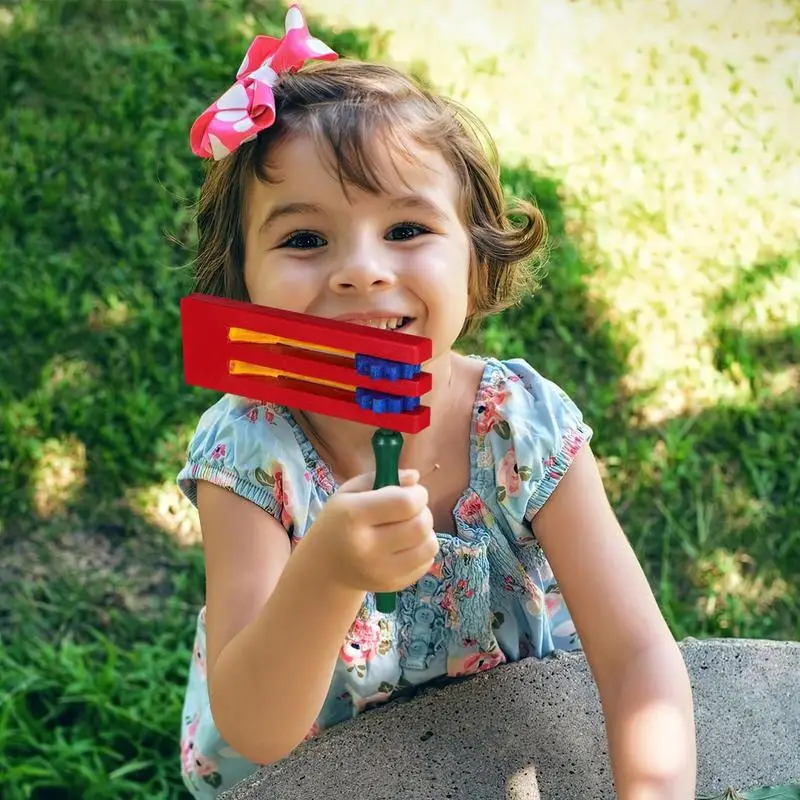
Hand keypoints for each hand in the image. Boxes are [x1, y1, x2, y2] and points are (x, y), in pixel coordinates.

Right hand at [305, 469, 438, 594]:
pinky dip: (423, 549)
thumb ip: (382, 477)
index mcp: (353, 516)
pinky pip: (427, 562)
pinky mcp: (392, 585)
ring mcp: (380, 571)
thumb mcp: (349, 492)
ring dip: (426, 531)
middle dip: (424, 511)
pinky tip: (407, 544)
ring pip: (429, 545)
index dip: (417, 494)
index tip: (413, 492)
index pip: (405, 503)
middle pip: (420, 525)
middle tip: (411, 509)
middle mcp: (367, 547)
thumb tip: (415, 477)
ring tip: (410, 526)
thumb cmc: (339, 521)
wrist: (324, 566)